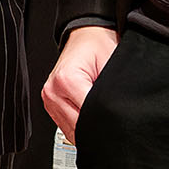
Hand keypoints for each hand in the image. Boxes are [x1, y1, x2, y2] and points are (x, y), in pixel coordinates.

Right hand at [43, 25, 119, 143]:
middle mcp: (53, 91)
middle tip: (116, 127)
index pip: (89, 116)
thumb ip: (112, 93)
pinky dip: (82, 129)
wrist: (87, 35)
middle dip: (98, 130)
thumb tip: (118, 115)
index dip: (107, 122)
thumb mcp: (113, 66)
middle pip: (79, 128)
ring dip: (89, 132)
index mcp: (66, 80)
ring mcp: (49, 100)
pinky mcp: (51, 105)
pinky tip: (94, 122)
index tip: (119, 124)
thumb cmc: (99, 45)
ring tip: (105, 122)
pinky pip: (68, 128)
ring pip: (73, 133)